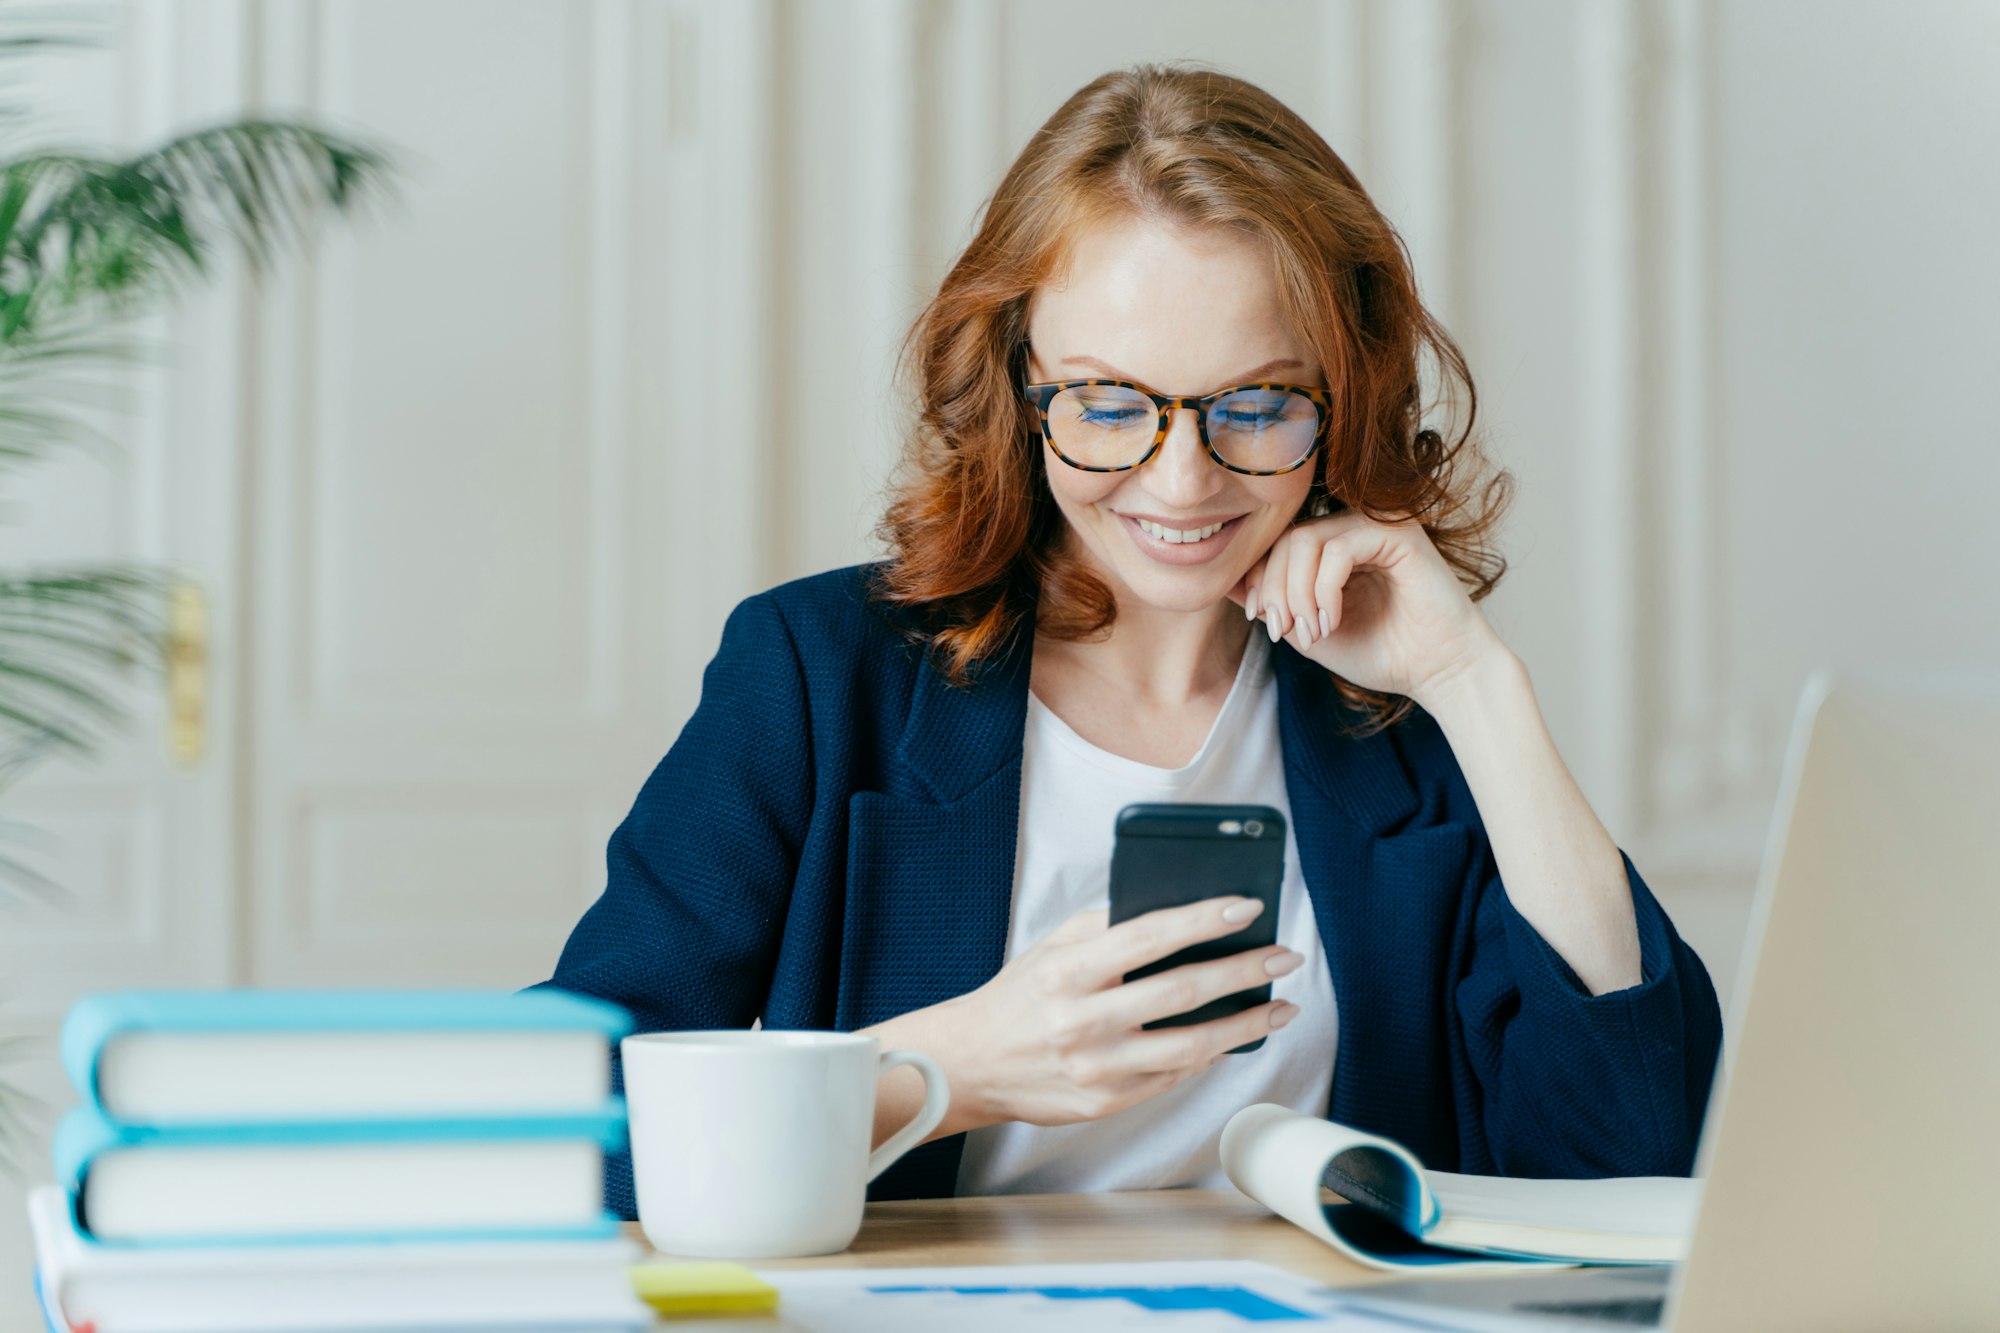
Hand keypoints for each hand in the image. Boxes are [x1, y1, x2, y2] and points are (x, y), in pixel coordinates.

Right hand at [870, 897, 1301, 1137]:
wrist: (970, 1065)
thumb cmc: (1018, 998)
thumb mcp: (1049, 949)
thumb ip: (1104, 928)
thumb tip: (1174, 912)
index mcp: (1067, 971)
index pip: (1147, 937)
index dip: (1201, 919)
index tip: (1246, 907)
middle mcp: (1082, 1021)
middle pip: (1181, 992)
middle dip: (1243, 971)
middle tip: (1285, 957)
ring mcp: (1096, 1067)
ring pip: (1190, 1045)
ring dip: (1246, 1024)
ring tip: (1282, 1007)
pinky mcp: (1105, 1102)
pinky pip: (1172, 1076)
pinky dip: (1210, 1055)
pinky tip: (1234, 1038)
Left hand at [1229, 510, 1508, 707]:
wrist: (1441, 672)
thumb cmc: (1383, 654)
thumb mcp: (1310, 631)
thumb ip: (1274, 605)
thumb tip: (1225, 584)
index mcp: (1333, 546)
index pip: (1276, 544)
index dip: (1259, 581)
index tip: (1264, 624)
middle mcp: (1354, 526)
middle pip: (1285, 539)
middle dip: (1274, 590)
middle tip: (1283, 632)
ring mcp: (1377, 525)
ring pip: (1305, 540)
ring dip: (1297, 593)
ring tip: (1312, 632)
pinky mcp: (1397, 533)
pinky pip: (1338, 549)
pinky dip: (1323, 590)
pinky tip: (1331, 621)